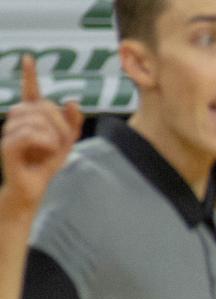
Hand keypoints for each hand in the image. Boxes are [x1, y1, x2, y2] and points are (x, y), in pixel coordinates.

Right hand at [0, 56, 82, 213]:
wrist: (32, 188)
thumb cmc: (46, 164)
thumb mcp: (66, 143)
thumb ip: (72, 123)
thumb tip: (73, 101)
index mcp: (31, 117)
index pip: (30, 92)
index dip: (30, 75)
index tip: (29, 57)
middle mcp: (17, 120)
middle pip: (43, 107)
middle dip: (60, 123)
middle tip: (60, 143)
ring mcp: (10, 131)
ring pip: (36, 119)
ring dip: (51, 135)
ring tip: (50, 149)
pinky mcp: (7, 145)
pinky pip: (28, 134)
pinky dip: (43, 141)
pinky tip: (46, 149)